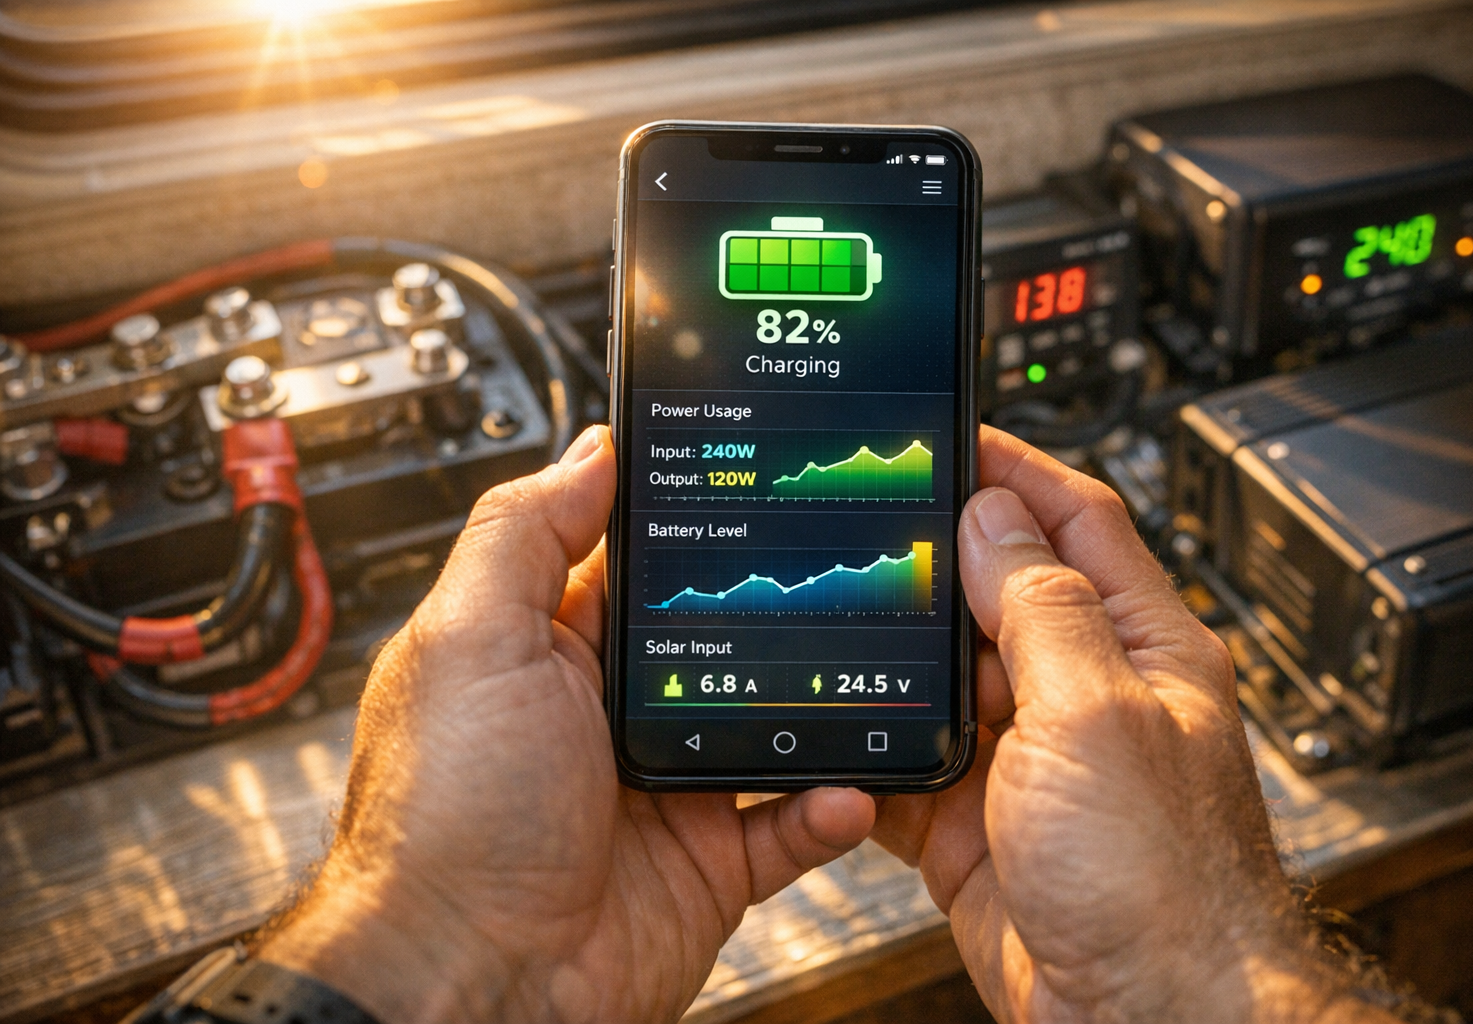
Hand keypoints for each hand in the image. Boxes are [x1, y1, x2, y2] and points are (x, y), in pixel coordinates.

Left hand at [259, 425, 875, 1023]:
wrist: (469, 984)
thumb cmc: (442, 823)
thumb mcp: (468, 643)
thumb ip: (526, 535)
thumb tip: (589, 450)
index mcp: (547, 648)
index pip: (631, 559)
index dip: (689, 518)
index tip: (757, 473)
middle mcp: (607, 713)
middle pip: (716, 635)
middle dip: (773, 608)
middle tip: (843, 568)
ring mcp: (662, 788)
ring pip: (767, 723)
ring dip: (815, 704)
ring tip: (866, 669)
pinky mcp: (707, 862)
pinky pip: (790, 823)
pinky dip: (827, 805)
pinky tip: (849, 784)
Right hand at [875, 427, 1396, 1022]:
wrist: (1148, 1016)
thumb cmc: (1165, 879)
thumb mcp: (1097, 713)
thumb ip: (1040, 608)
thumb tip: (991, 517)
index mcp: (1136, 644)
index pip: (1074, 519)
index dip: (1012, 470)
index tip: (950, 433)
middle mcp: (1081, 692)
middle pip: (996, 590)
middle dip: (933, 557)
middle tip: (866, 521)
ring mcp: (1025, 757)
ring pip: (943, 673)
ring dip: (896, 651)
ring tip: (839, 615)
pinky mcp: (974, 821)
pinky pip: (908, 758)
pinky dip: (871, 743)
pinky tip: (841, 727)